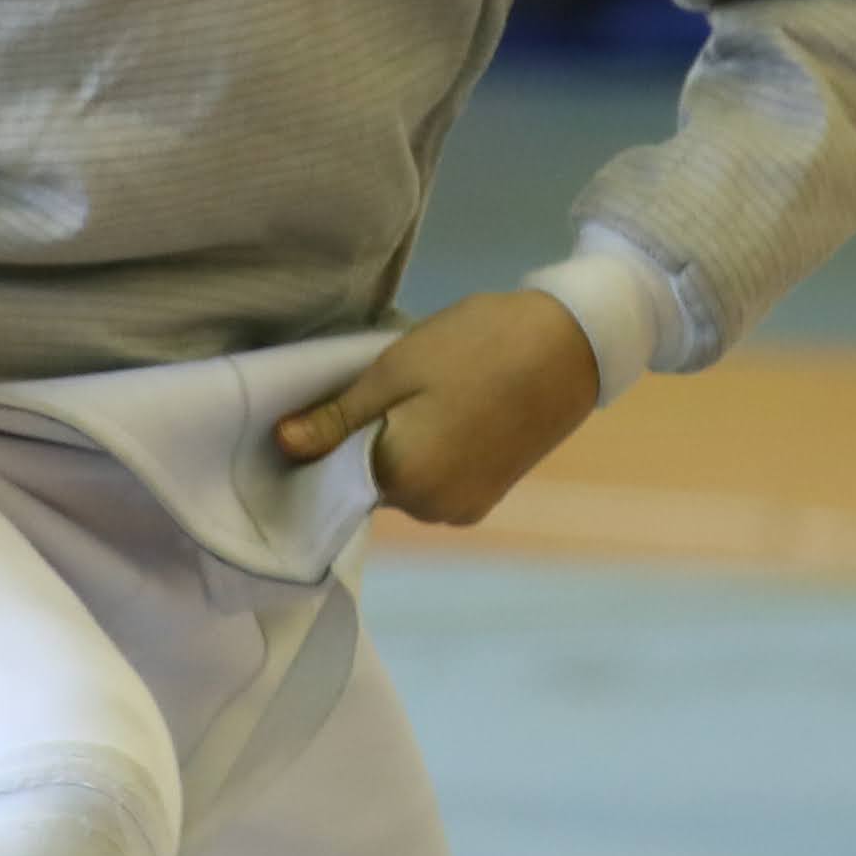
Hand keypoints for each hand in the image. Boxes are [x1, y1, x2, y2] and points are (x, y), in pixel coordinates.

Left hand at [272, 291, 598, 527]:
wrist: (572, 343)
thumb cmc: (477, 346)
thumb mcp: (396, 371)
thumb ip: (338, 417)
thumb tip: (283, 445)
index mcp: (404, 482)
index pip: (333, 475)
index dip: (325, 439)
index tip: (326, 404)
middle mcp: (433, 512)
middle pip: (371, 481)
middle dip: (365, 442)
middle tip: (383, 387)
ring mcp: (466, 508)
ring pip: (405, 482)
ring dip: (399, 447)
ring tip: (417, 395)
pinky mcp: (489, 496)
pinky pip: (437, 482)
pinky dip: (430, 454)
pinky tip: (443, 412)